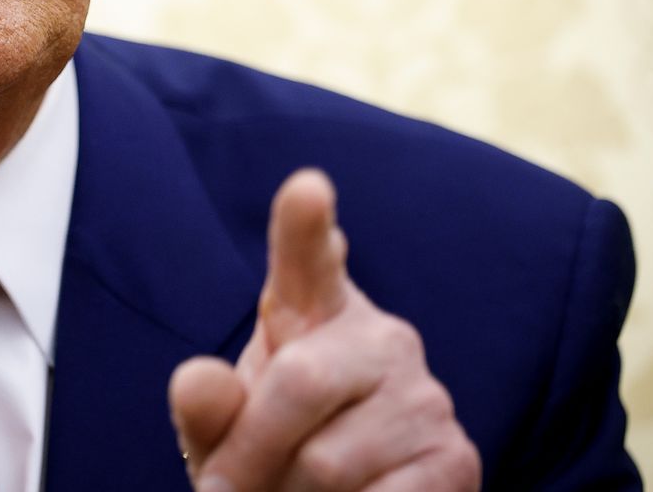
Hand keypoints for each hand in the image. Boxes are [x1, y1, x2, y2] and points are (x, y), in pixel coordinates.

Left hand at [168, 169, 480, 490]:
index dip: (306, 226)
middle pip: (300, 382)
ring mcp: (425, 397)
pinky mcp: (455, 459)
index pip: (308, 259)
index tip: (307, 188)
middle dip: (249, 452)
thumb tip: (197, 380)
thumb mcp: (228, 431)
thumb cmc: (275, 455)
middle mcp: (380, 338)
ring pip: (329, 462)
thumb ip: (207, 408)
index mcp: (313, 312)